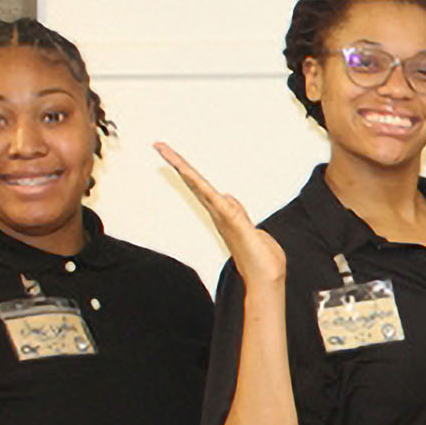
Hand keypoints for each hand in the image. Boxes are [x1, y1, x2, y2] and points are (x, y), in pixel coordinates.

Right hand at [157, 143, 285, 284]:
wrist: (266, 278)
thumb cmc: (260, 258)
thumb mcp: (250, 228)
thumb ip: (238, 212)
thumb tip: (229, 197)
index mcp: (223, 213)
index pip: (202, 187)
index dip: (187, 171)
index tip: (172, 155)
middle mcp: (218, 214)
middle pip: (195, 184)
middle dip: (178, 164)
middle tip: (160, 146)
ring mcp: (224, 218)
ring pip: (201, 188)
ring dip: (185, 170)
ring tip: (168, 153)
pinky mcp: (234, 223)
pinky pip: (217, 201)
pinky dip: (204, 189)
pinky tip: (192, 175)